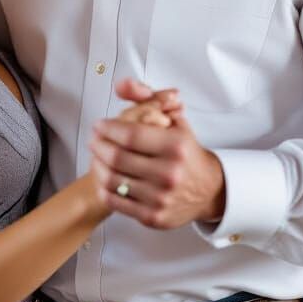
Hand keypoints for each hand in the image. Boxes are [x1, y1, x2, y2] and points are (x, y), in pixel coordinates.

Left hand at [89, 78, 225, 228]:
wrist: (208, 190)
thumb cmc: (187, 152)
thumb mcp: (175, 119)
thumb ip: (147, 98)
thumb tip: (121, 85)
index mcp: (176, 146)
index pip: (130, 134)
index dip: (108, 128)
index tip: (100, 125)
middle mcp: (169, 173)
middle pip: (117, 157)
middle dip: (98, 145)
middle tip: (94, 138)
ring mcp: (160, 197)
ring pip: (112, 179)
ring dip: (97, 164)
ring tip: (97, 155)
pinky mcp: (152, 217)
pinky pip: (115, 201)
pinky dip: (103, 187)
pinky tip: (104, 176)